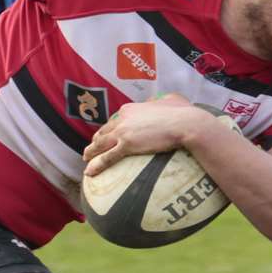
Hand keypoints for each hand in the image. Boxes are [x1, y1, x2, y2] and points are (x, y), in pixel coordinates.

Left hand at [81, 94, 214, 176]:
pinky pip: (107, 158)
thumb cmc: (182, 113)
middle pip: (104, 131)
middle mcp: (122, 119)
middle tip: (92, 147)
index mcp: (130, 109)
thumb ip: (162, 101)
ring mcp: (123, 132)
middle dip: (97, 140)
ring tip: (86, 158)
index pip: (115, 121)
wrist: (185, 123)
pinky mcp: (126, 145)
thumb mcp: (170, 100)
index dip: (109, 129)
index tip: (107, 134)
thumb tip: (163, 100)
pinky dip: (97, 165)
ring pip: (101, 144)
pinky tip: (89, 172)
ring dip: (91, 152)